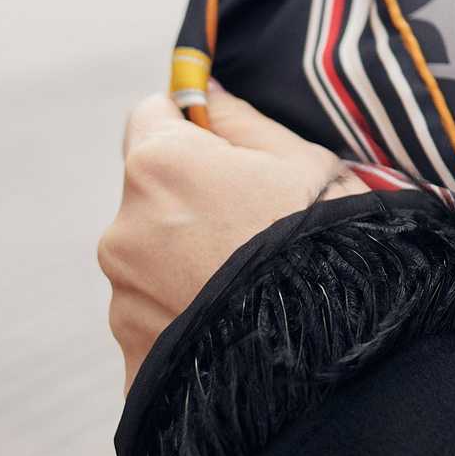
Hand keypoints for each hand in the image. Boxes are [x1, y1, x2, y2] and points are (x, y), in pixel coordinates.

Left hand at [99, 83, 365, 391]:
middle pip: (153, 193)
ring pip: (154, 258)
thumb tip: (206, 97)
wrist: (332, 357)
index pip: (152, 116)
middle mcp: (124, 228)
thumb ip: (244, 121)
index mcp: (160, 166)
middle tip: (261, 227)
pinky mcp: (131, 356)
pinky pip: (159, 319)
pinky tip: (239, 330)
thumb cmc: (324, 245)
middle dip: (194, 201)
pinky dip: (189, 319)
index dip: (193, 126)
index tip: (230, 149)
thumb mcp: (306, 162)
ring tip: (256, 287)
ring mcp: (123, 298)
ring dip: (189, 263)